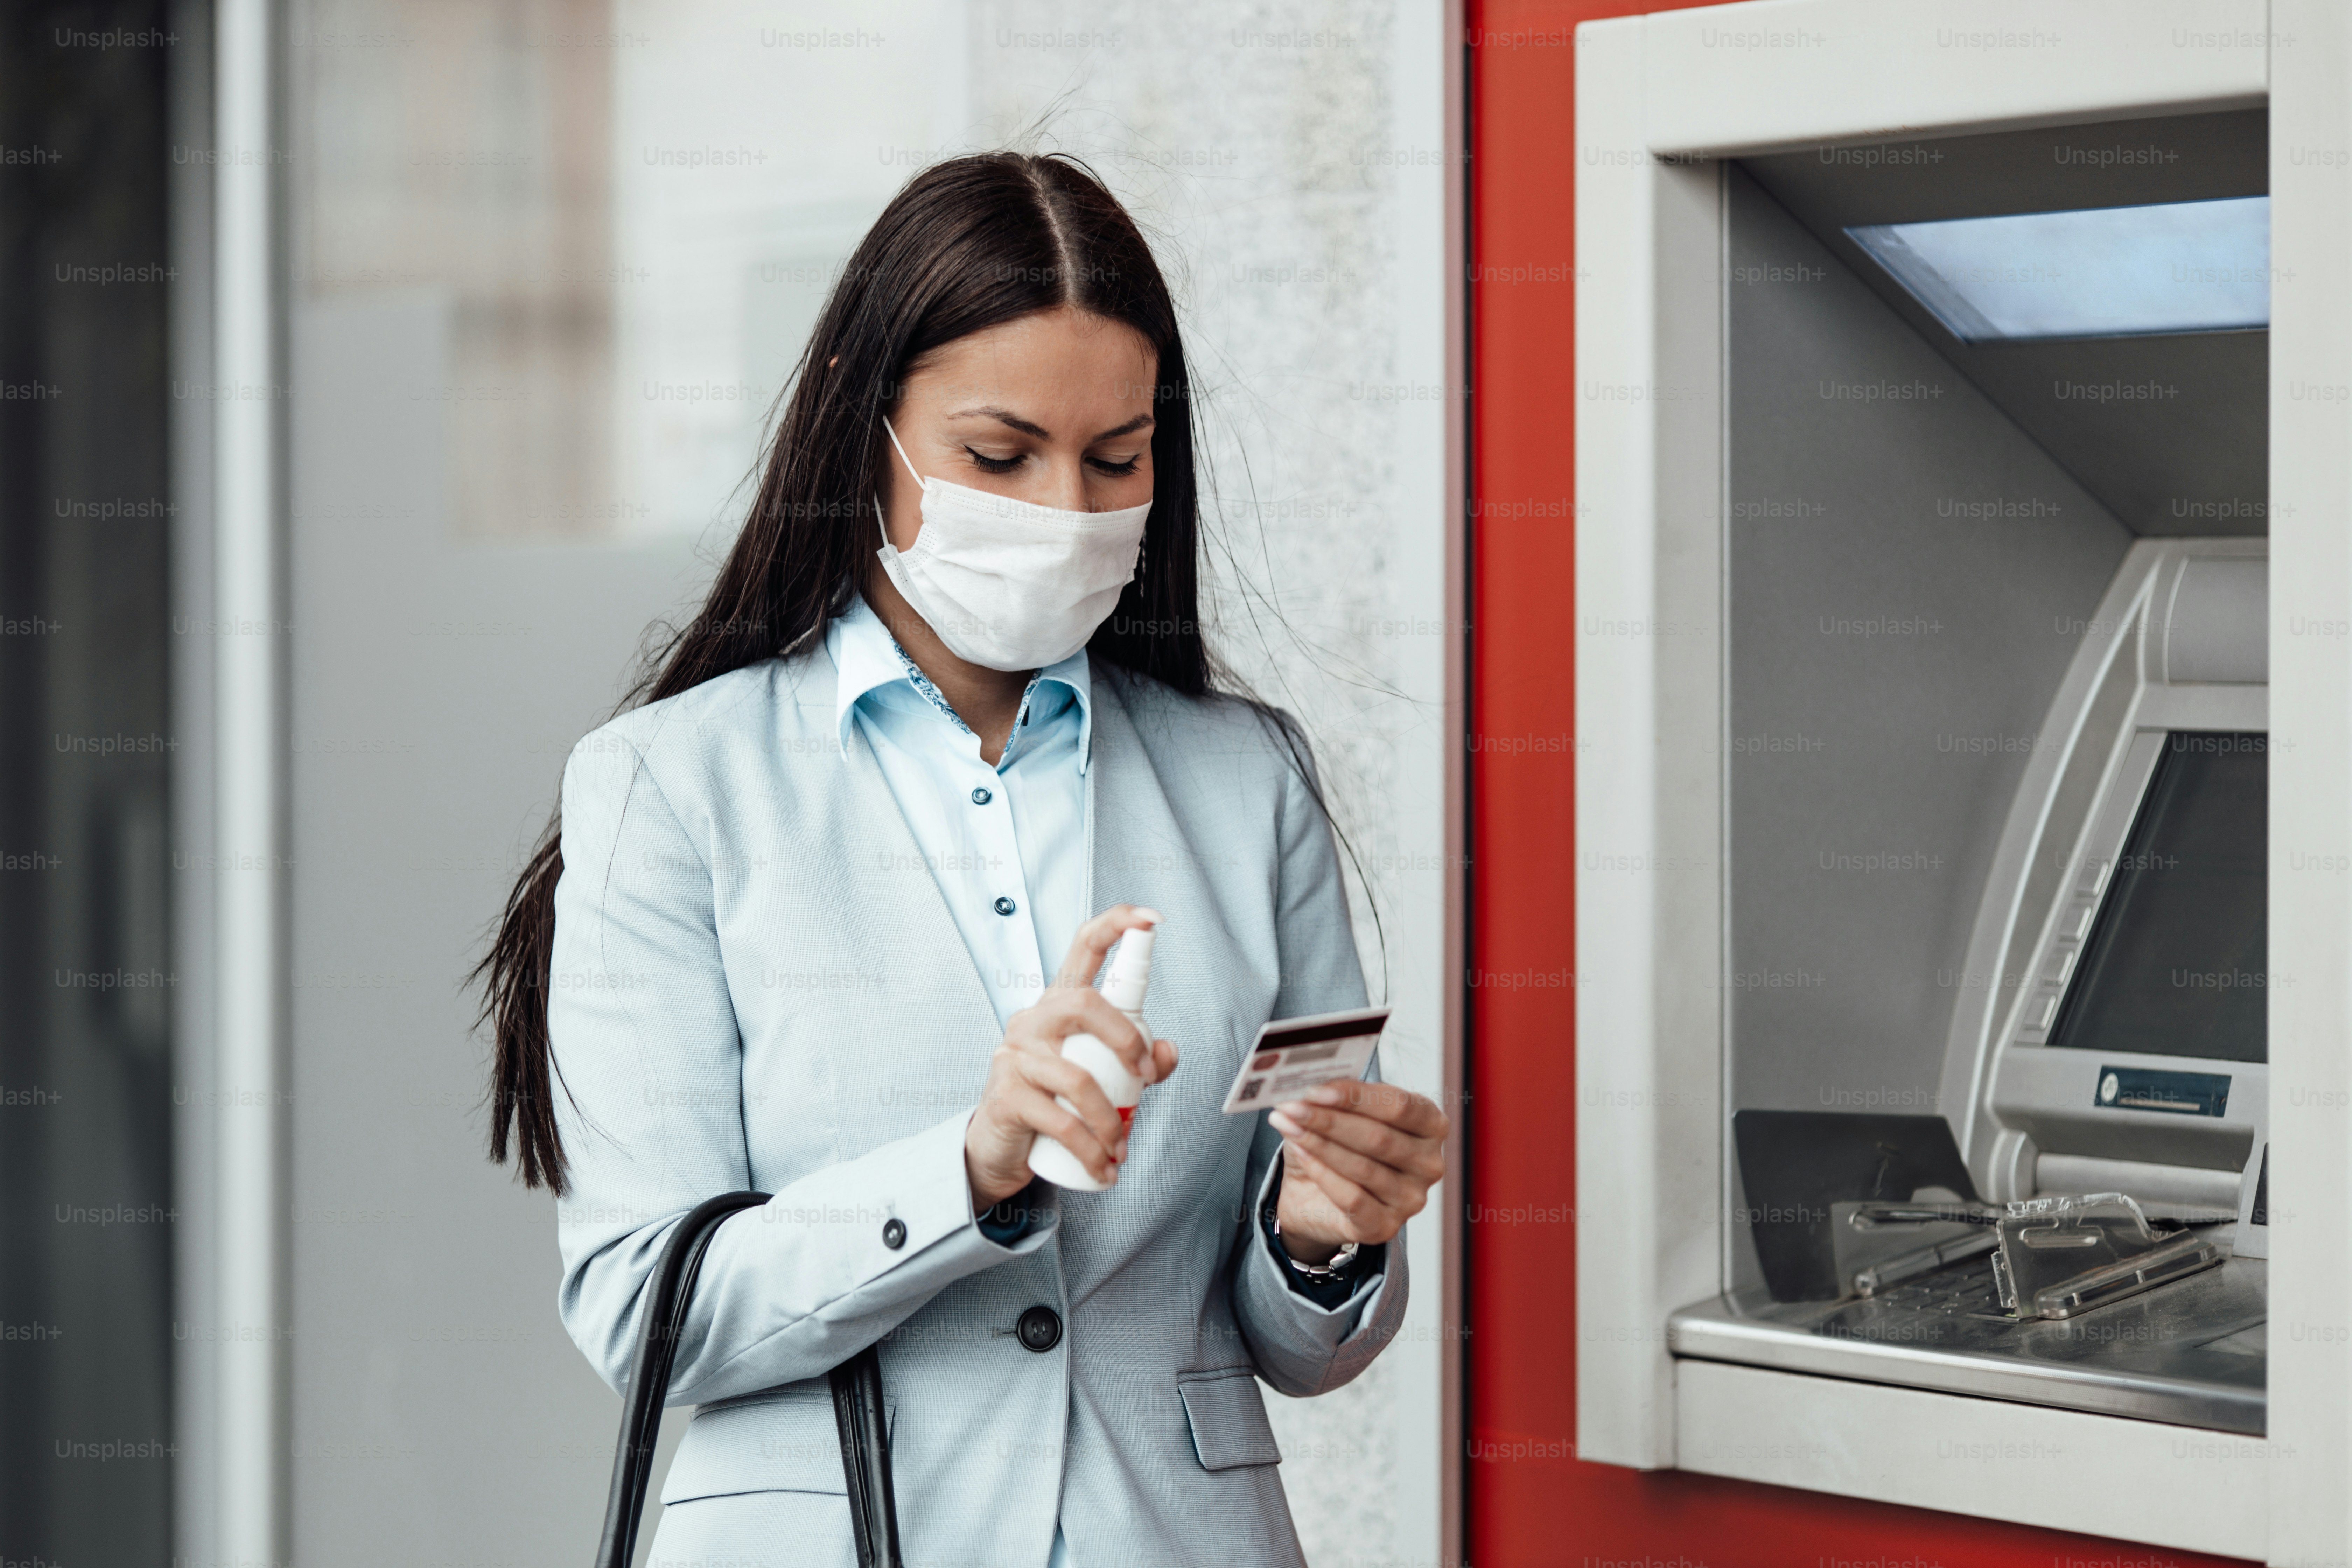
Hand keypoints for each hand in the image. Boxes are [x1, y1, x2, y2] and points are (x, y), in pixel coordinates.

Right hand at [964, 905, 1180, 1206]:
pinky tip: (1103, 1169)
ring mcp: (1016, 1055)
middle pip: (1084, 1004)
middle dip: (1127, 1041)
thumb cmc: (1056, 1101)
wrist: (1000, 1147)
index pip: (1084, 947)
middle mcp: (1034, 1019)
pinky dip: (1090, 1150)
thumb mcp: (1103, 1075)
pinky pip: (1060, 1121)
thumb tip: (1166, 1050)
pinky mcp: (1007, 1095)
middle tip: (1145, 1079)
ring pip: (1077, 1078)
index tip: (1152, 918)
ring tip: (1121, 1150)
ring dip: (1110, 1121)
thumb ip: (1138, 1058)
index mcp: (1060, 1004)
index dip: (1117, 925)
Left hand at [1270, 1081, 1448, 1261]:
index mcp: (1430, 1125)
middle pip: (1380, 1137)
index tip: (1318, 1090)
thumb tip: (1312, 1086)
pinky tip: (1300, 1153)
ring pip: (1363, 1167)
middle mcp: (1429, 1164)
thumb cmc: (1337, 1146)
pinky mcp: (1386, 1226)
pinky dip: (1321, 1172)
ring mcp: (1411, 1199)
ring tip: (1289, 1125)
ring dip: (1319, 1143)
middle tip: (1293, 1107)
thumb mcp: (1338, 1112)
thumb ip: (1335, 1097)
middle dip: (1330, 1120)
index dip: (1357, 1096)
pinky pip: (1352, 1198)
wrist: (1314, 1197)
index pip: (1400, 1106)